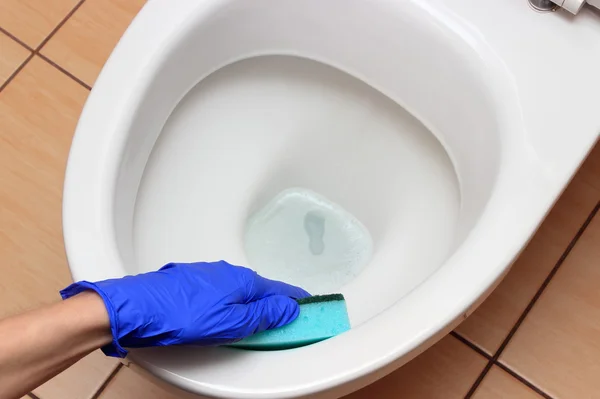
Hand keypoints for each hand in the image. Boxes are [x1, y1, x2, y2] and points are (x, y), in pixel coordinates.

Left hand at [60, 261, 309, 356]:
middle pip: (261, 290)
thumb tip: (289, 308)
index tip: (311, 306)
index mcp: (243, 282)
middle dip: (275, 303)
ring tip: (258, 321)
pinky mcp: (192, 282)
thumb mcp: (231, 324)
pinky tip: (227, 313)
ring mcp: (208, 275)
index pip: (280, 291)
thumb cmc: (182, 316)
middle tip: (286, 320)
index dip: (296, 300)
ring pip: (240, 291)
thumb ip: (263, 316)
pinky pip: (224, 291)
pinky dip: (233, 302)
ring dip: (252, 304)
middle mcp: (228, 273)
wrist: (136, 308)